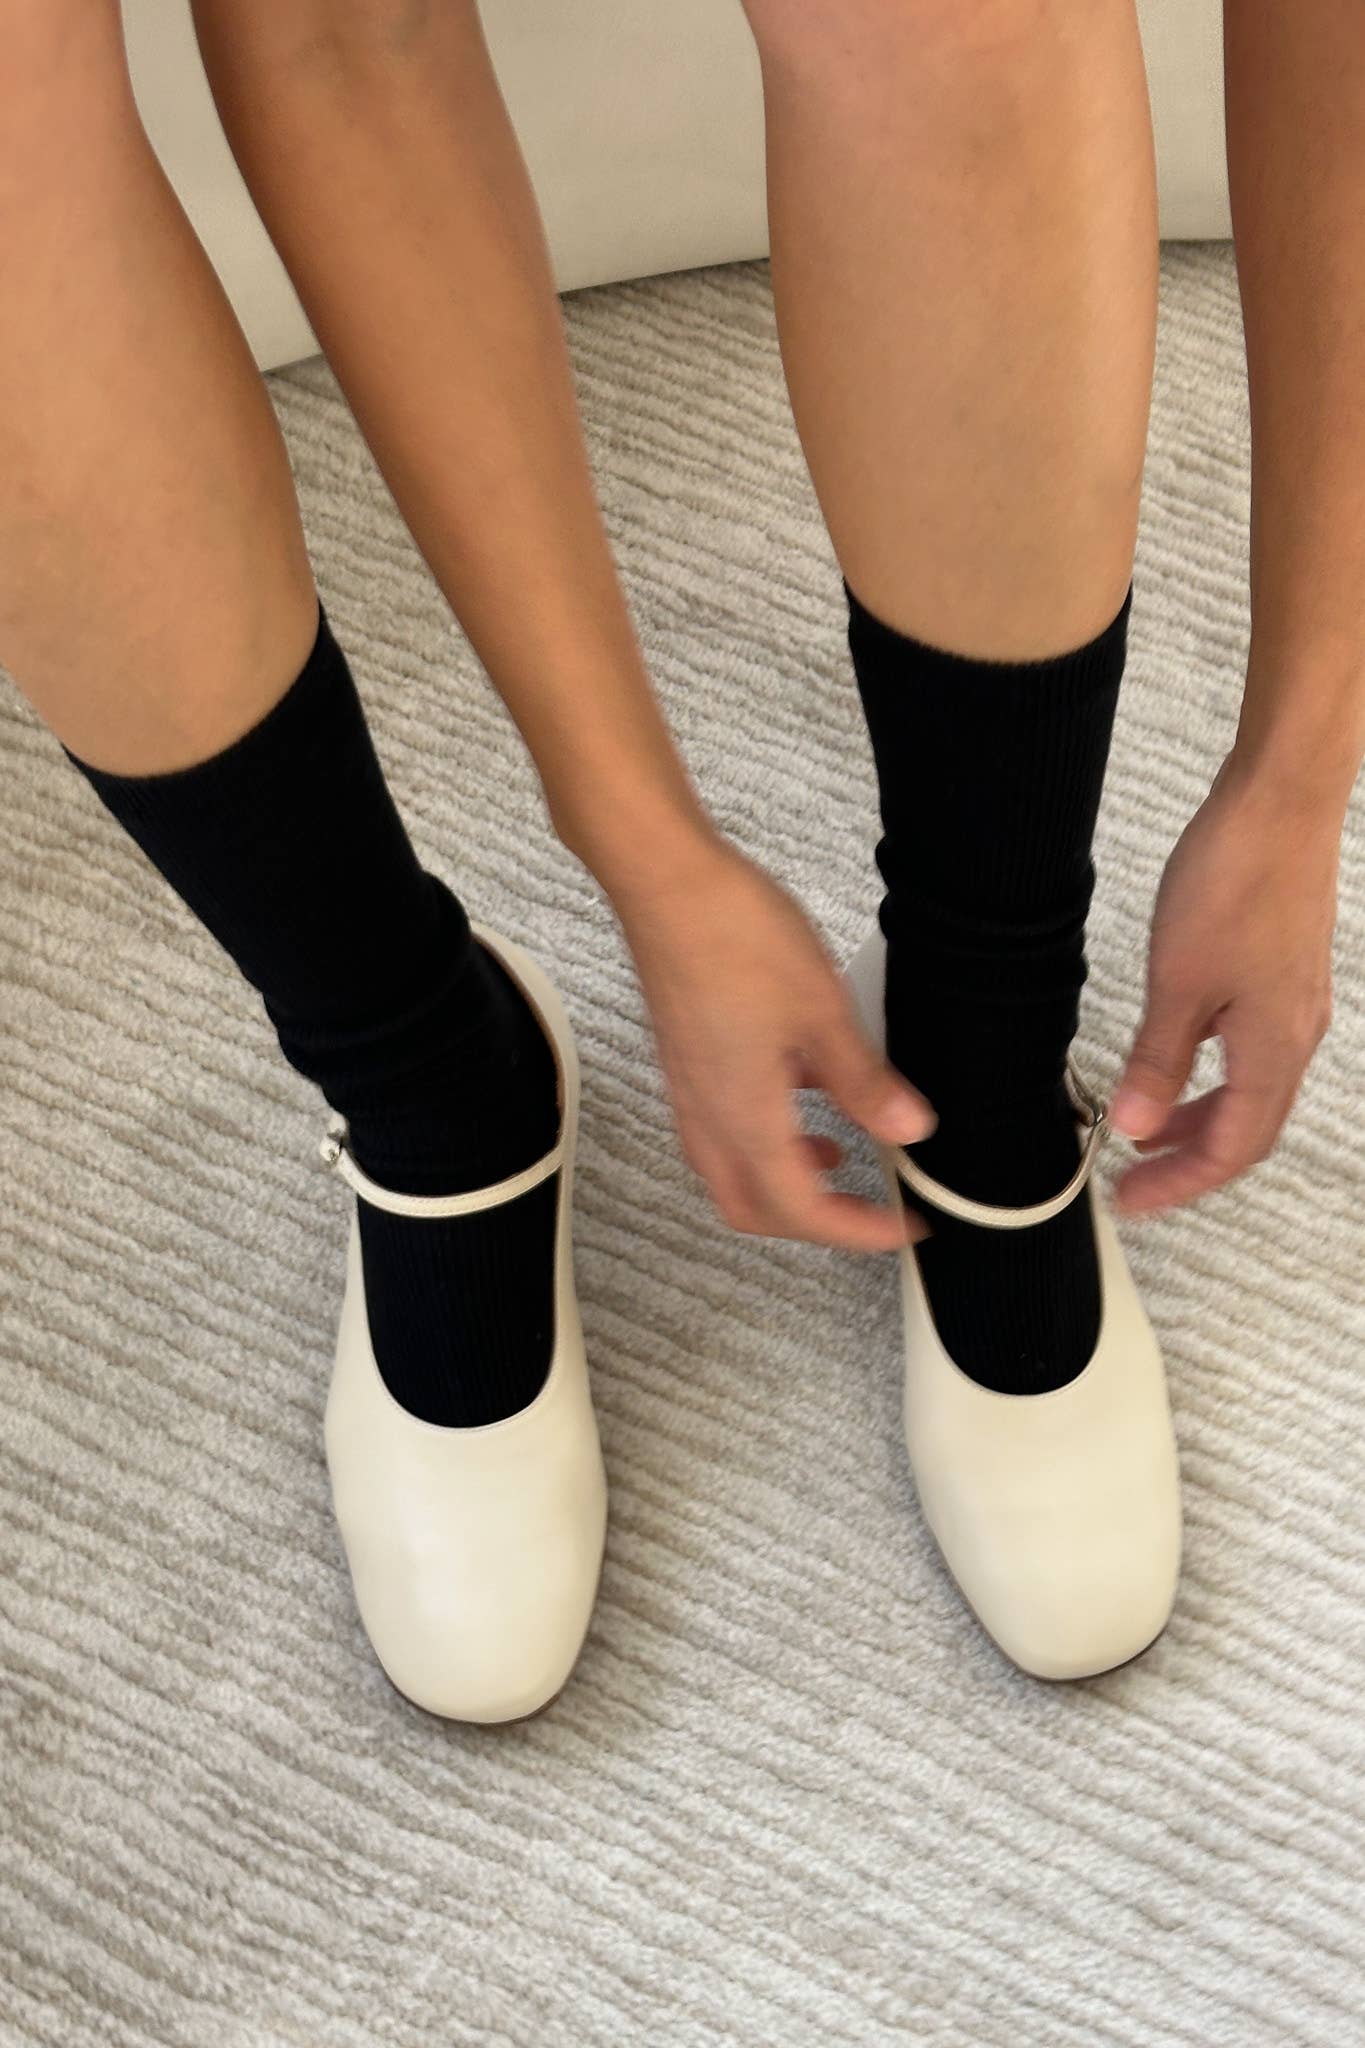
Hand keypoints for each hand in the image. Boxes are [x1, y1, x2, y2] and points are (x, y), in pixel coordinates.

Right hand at [606, 832, 935, 1250]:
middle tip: (872, 1207)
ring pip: (734, 1174)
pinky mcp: (687, 1062)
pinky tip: (804, 1094)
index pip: (804, 1212)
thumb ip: (863, 1082)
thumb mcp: (823, 1011)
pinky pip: (723, 1130)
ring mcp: (691, 1091)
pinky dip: (767, 1139)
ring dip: (787, 1181)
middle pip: (755, 1211)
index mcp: (744, 1119)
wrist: (666, 882)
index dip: (861, 1231)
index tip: (909, 1227)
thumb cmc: (736, 936)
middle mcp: (709, 1118)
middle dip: (816, 1223)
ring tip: (842, 1154)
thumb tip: (908, 1132)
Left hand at [1110, 753, 1337, 1213]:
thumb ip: (1158, 1059)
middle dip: (1190, 1162)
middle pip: (1249, 1130)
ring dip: (1200, 1119)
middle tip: (1133, 1181)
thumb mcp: (1178, 980)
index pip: (1231, 1148)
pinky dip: (1212, 1077)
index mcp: (1275, 1049)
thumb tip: (1136, 1126)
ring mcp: (1295, 1006)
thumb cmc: (1234, 880)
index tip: (1131, 1201)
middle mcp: (1296, 1037)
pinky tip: (1176, 1063)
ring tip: (1146, 1131)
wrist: (1281, 802)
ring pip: (1251, 1090)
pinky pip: (1252, 1053)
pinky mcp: (1285, 977)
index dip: (1180, 1183)